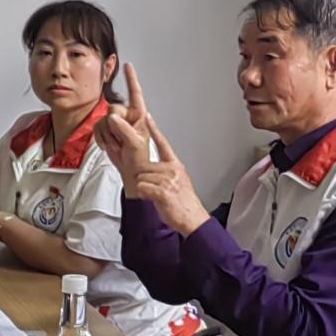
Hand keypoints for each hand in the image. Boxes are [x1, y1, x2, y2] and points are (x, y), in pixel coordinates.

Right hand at [94, 63, 153, 187]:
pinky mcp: (107, 130)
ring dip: (108, 135)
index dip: (131, 79)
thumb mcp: (135, 143)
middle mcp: (128, 116)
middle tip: (121, 139)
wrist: (130, 171)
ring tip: (117, 145)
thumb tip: (113, 118)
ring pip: (103, 119)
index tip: (128, 65)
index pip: (135, 93)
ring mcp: (116, 123)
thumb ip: (124, 129)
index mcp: (139, 115)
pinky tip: (109, 146)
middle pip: (114, 109)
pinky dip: (101, 138)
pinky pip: (97, 127)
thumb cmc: (139, 158)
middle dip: (114, 126)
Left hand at [132, 115, 209, 235]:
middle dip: (144, 179)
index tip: (147, 116)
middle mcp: (173, 170)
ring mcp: (169, 180)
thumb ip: (165, 172)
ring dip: (144, 188)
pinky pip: (143, 188)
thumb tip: (151, 170)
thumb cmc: (183, 203)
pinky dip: (144, 194)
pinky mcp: (164, 192)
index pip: (163, 144)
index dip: (154, 130)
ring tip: (155, 196)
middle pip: (144, 166)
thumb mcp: (177, 182)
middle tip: (152, 190)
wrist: (192, 219)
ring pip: (142, 178)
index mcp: (176, 165)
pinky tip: (152, 198)